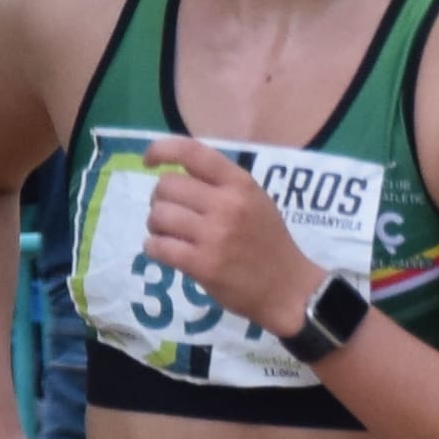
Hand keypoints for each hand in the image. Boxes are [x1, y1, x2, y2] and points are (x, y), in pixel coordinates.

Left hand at [133, 135, 323, 329]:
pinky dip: (154, 248)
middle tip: (170, 215)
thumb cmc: (269, 242)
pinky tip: (164, 252)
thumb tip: (174, 175)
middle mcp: (226, 204)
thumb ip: (221, 184)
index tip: (149, 162)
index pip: (191, 152)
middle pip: (166, 186)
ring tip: (168, 235)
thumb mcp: (255, 200)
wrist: (288, 288)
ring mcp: (213, 235)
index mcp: (239, 183)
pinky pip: (158, 247)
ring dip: (156, 226)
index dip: (161, 150)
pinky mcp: (202, 265)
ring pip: (158, 216)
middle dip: (160, 200)